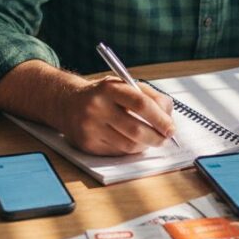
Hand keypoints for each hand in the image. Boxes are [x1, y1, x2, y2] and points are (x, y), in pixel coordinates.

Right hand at [57, 76, 175, 155]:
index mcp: (109, 88)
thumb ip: (149, 96)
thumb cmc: (104, 94)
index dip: (160, 118)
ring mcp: (90, 127)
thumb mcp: (124, 85)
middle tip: (165, 138)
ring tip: (150, 139)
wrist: (67, 103)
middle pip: (136, 129)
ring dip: (145, 145)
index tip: (171, 127)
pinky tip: (131, 142)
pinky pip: (117, 152)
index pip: (140, 104)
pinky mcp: (87, 144)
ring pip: (128, 145)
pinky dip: (130, 150)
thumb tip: (168, 115)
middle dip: (156, 137)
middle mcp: (97, 107)